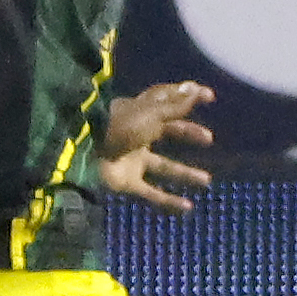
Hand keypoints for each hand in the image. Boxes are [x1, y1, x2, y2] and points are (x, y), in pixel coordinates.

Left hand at [98, 80, 215, 214]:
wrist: (86, 153)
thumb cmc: (120, 126)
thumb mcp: (151, 113)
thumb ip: (176, 105)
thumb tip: (197, 88)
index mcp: (142, 112)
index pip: (168, 100)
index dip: (187, 95)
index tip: (210, 96)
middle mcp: (138, 134)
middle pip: (169, 132)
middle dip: (189, 133)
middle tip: (208, 138)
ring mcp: (133, 159)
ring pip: (164, 166)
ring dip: (185, 173)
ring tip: (206, 181)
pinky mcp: (127, 182)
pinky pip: (152, 193)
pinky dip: (169, 201)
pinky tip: (188, 207)